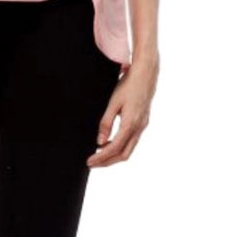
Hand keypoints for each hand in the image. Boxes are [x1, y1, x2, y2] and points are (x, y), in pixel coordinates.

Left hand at [87, 52, 159, 167]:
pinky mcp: (142, 122)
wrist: (146, 73)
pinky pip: (132, 141)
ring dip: (114, 155)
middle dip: (107, 161)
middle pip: (123, 154)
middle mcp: (139, 128)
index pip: (114, 148)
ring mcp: (142, 126)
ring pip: (128, 149)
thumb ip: (106, 122)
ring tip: (99, 155)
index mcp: (130, 124)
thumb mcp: (113, 102)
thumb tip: (100, 142)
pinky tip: (110, 143)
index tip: (90, 161)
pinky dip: (120, 146)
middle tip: (92, 163)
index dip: (101, 157)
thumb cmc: (129, 84)